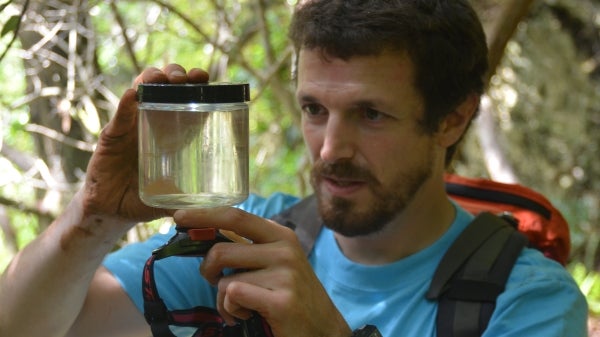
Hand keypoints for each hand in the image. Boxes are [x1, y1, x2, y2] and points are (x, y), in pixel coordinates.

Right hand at [82, 64, 208, 222]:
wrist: (112, 212)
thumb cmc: (144, 200)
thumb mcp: (173, 200)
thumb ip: (191, 205)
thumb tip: (216, 214)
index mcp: (173, 134)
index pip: (187, 101)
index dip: (197, 86)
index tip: (205, 78)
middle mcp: (153, 123)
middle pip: (166, 88)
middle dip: (177, 75)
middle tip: (186, 78)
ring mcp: (132, 126)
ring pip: (141, 91)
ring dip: (152, 79)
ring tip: (162, 78)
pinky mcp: (112, 136)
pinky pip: (120, 116)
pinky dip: (126, 104)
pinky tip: (134, 95)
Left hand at [173, 207, 351, 336]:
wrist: (322, 328)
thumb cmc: (289, 293)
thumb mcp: (273, 262)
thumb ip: (243, 247)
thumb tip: (200, 233)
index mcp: (280, 235)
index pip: (235, 216)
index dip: (204, 214)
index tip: (179, 216)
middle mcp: (284, 249)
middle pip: (220, 250)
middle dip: (207, 270)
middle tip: (215, 282)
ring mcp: (285, 274)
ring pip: (224, 280)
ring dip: (223, 300)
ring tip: (242, 306)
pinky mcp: (281, 301)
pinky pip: (233, 297)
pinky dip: (232, 311)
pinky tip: (249, 315)